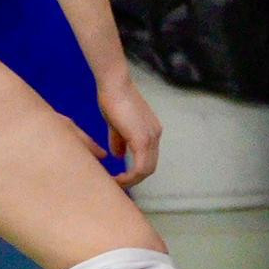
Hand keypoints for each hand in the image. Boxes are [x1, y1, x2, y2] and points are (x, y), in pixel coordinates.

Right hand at [96, 65, 163, 183]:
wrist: (114, 84)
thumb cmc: (112, 99)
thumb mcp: (116, 124)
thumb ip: (119, 140)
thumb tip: (118, 156)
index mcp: (151, 131)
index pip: (147, 159)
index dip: (134, 171)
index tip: (119, 177)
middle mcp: (155, 135)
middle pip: (149, 167)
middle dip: (133, 179)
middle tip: (116, 184)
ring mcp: (151, 137)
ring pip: (146, 170)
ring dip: (131, 181)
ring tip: (114, 183)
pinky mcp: (142, 140)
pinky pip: (140, 168)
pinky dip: (129, 177)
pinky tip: (116, 178)